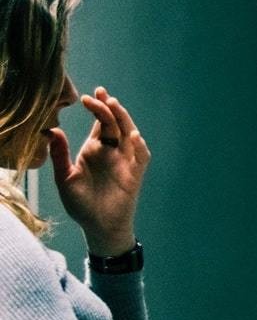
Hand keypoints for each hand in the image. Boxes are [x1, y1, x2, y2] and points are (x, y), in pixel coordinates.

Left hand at [48, 87, 149, 255]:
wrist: (98, 225)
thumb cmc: (81, 204)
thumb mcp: (64, 177)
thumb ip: (60, 155)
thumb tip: (51, 131)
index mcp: (95, 149)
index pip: (98, 123)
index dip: (96, 108)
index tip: (86, 96)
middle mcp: (112, 151)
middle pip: (114, 123)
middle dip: (108, 107)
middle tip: (99, 94)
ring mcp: (125, 161)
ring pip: (129, 134)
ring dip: (124, 119)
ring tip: (114, 105)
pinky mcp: (135, 174)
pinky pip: (141, 157)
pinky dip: (139, 146)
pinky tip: (133, 136)